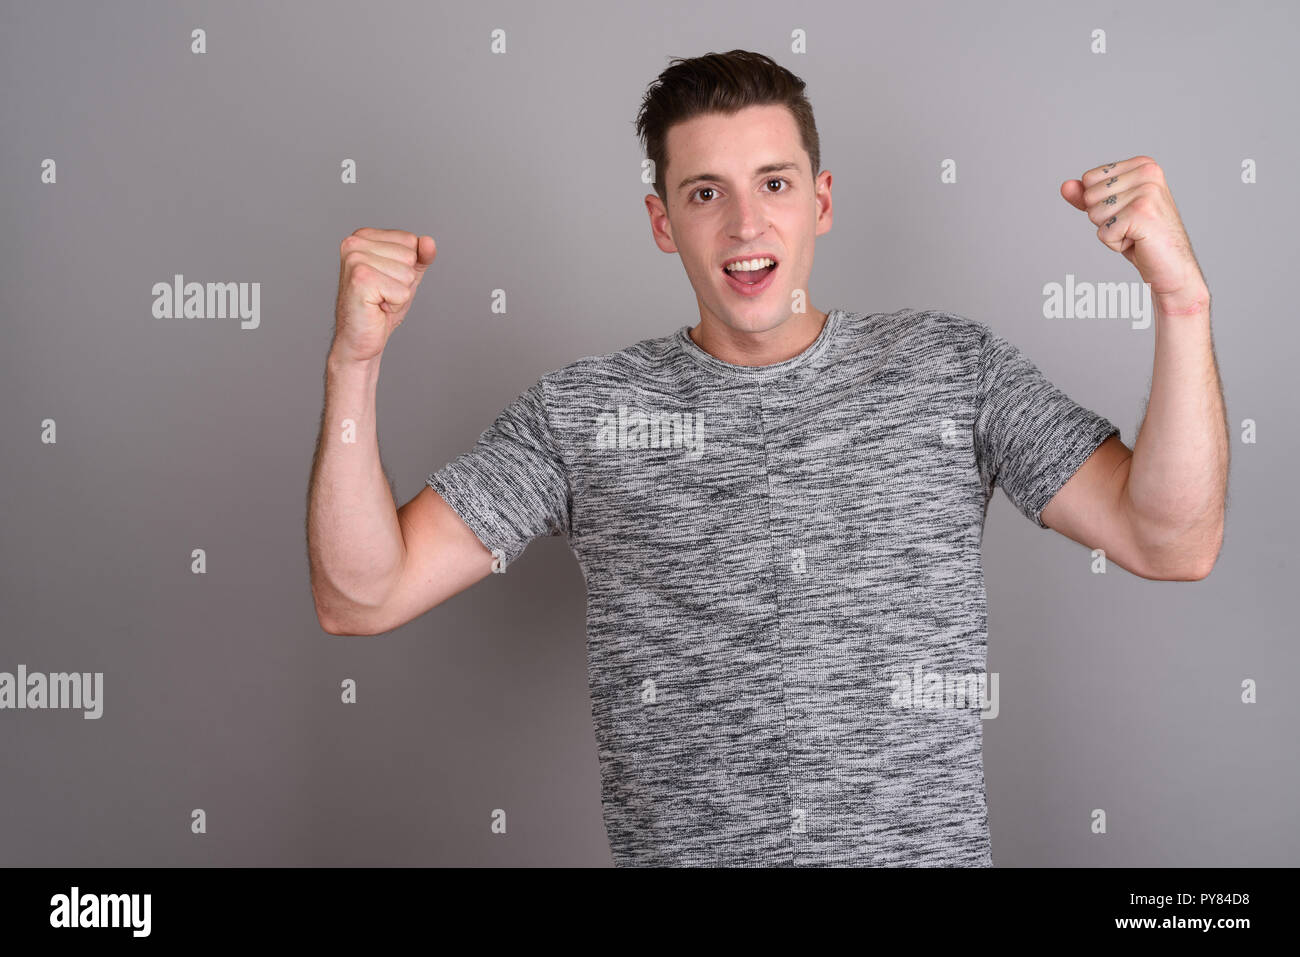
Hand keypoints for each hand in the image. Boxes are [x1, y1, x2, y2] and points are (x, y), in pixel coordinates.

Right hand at [333, 228, 436, 362]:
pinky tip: (376, 307)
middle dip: (403, 281)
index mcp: (363, 236)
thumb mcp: (407, 276)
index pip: (411, 240)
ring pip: (407, 274)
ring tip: (378, 300)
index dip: (407, 266)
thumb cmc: (380, 306)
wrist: (360, 338)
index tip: (386, 280)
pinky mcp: (360, 280)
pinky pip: (402, 292)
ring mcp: (355, 259)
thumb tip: (428, 241)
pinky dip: (394, 305)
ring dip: (398, 294)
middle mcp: (354, 243)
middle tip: (381, 293)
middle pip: (410, 256)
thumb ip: (420, 256)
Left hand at [1060, 156, 1208, 314]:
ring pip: (1094, 214)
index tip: (1126, 212)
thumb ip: (1088, 197)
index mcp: (1143, 164)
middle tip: (1132, 226)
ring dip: (1110, 231)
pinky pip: (1103, 232)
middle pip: (1089, 196)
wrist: (1172, 266)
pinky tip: (1138, 242)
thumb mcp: (1112, 212)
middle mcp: (1148, 172)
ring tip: (1136, 233)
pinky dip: (1114, 244)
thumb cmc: (1143, 237)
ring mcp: (1147, 191)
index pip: (1089, 179)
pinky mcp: (1142, 213)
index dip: (1099, 203)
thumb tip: (1065, 186)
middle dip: (1103, 218)